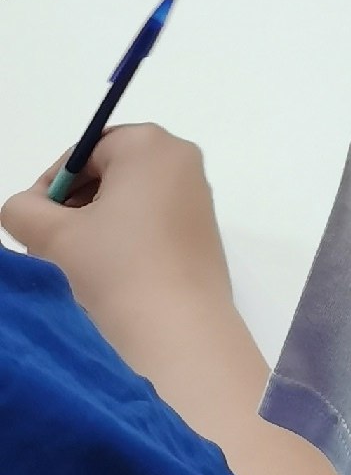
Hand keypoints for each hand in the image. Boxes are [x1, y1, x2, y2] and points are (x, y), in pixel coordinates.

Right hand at [3, 124, 231, 337]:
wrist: (177, 330)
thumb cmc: (115, 269)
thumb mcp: (53, 236)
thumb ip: (24, 209)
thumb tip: (27, 207)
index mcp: (149, 144)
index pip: (83, 153)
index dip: (52, 187)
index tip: (36, 224)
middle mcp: (181, 158)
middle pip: (108, 172)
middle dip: (74, 206)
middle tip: (51, 245)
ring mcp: (197, 193)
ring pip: (129, 198)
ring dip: (95, 224)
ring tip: (76, 264)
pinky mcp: (202, 228)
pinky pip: (152, 218)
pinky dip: (124, 236)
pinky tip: (107, 273)